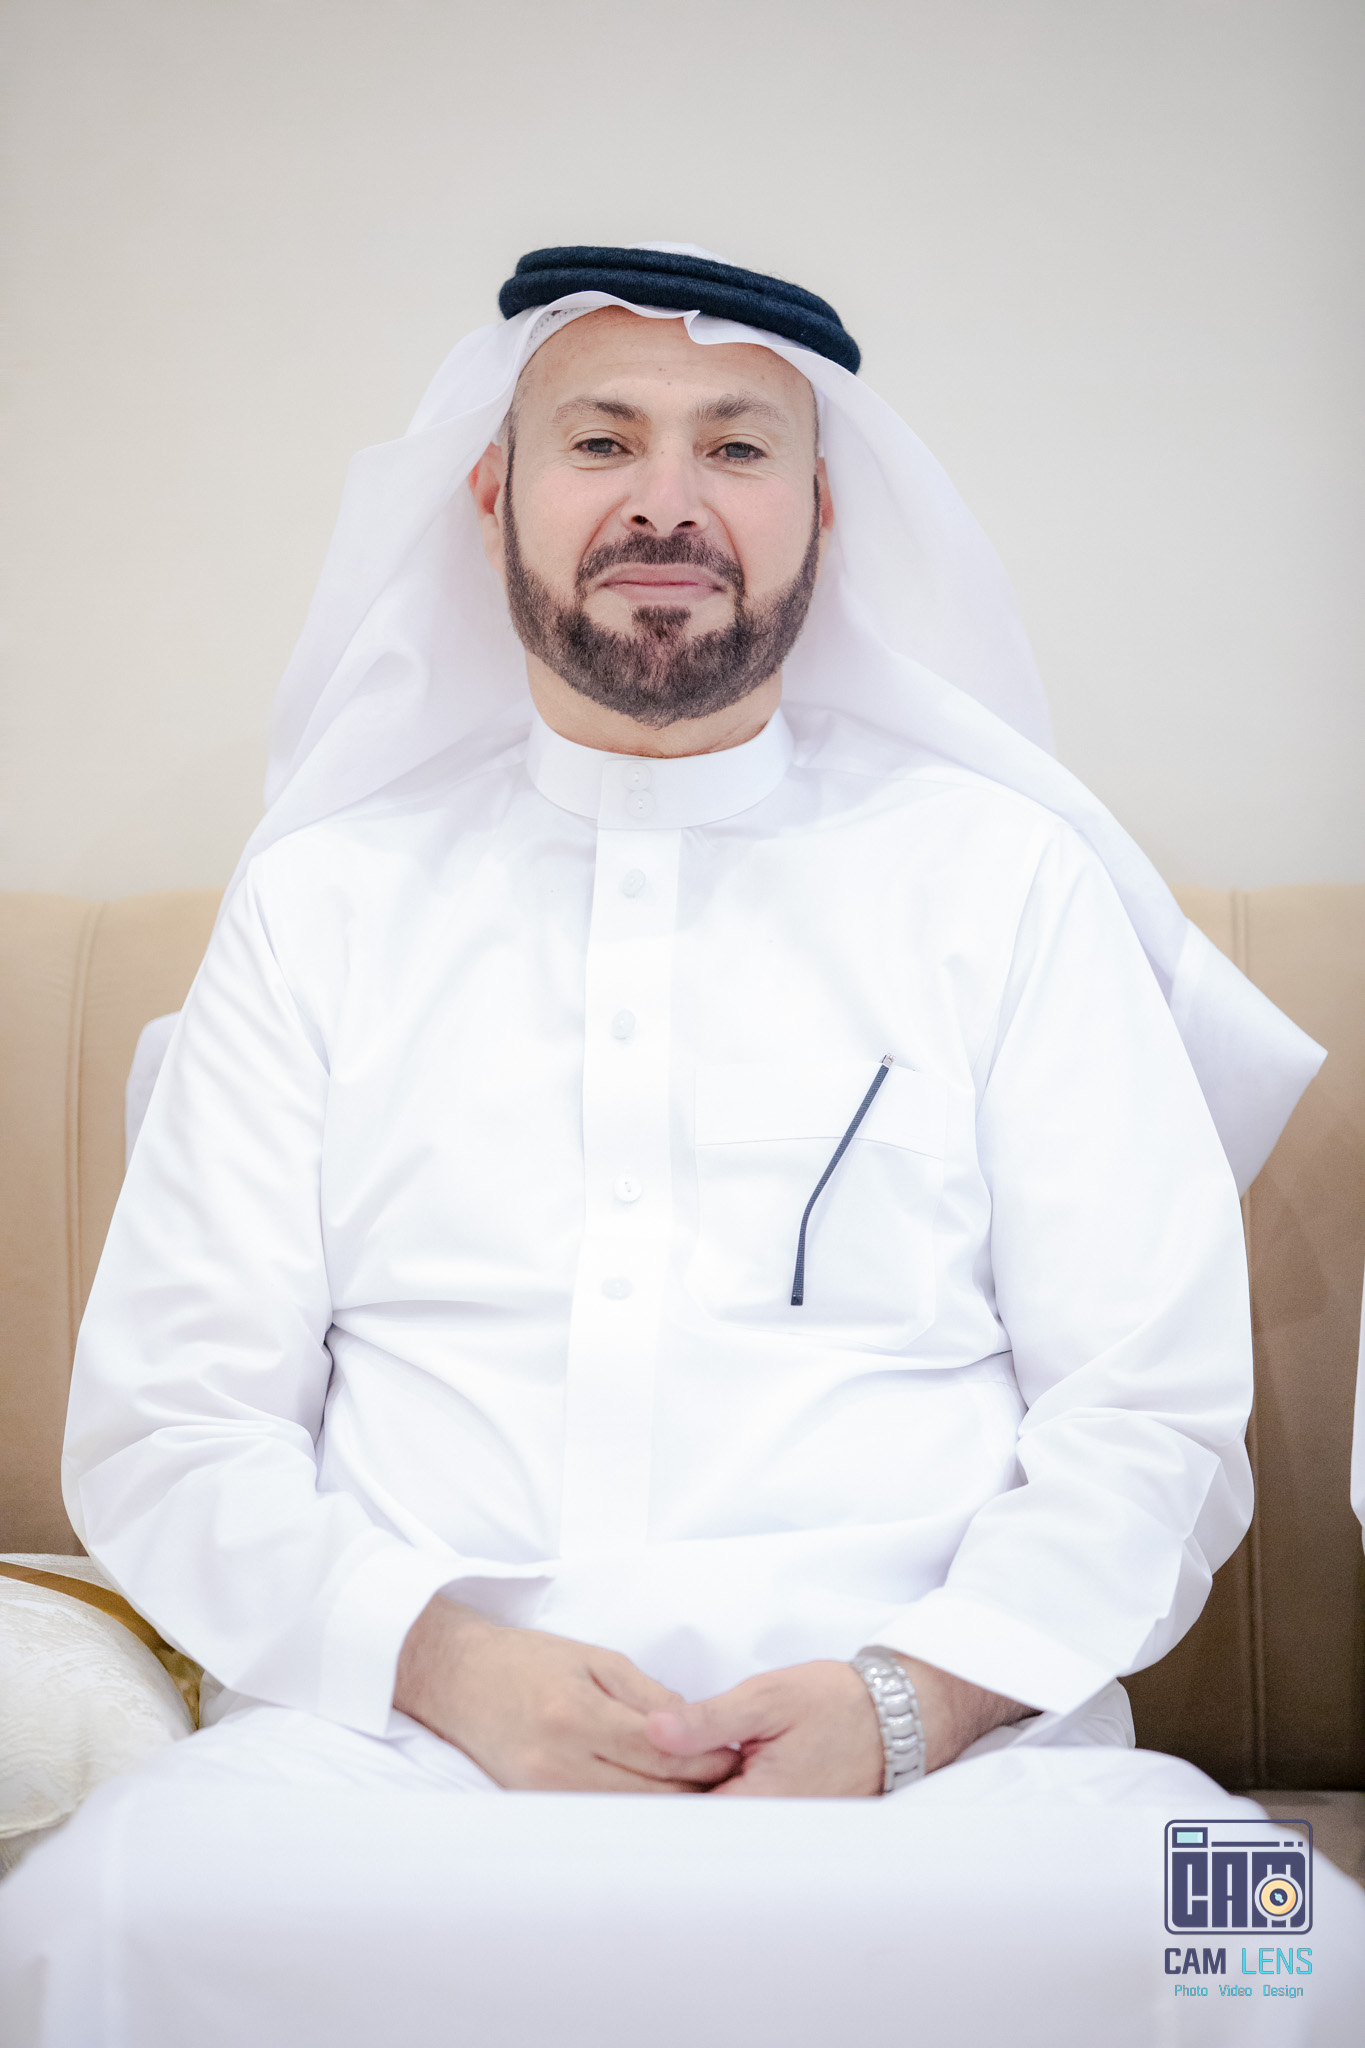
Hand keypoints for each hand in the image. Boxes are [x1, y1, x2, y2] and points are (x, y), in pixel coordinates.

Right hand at [394, 1597, 740, 1793]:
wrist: (460, 1680)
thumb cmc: (529, 1661)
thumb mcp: (595, 1660)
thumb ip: (648, 1696)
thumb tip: (696, 1726)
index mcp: (578, 1715)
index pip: (660, 1750)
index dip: (705, 1756)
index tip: (735, 1753)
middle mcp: (560, 1762)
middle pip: (649, 1791)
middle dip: (696, 1787)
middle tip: (734, 1779)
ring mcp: (545, 1792)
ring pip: (628, 1814)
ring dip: (670, 1807)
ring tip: (703, 1793)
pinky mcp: (536, 1807)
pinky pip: (598, 1817)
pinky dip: (633, 1813)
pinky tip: (657, 1803)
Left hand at [645, 1654, 1030, 1796]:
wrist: (899, 1712)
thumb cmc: (837, 1702)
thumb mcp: (767, 1698)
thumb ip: (707, 1720)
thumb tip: (653, 1730)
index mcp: (758, 1805)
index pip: (683, 1820)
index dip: (643, 1800)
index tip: (609, 1782)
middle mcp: (769, 1829)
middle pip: (696, 1826)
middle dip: (660, 1800)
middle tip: (617, 1775)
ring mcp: (781, 1829)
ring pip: (716, 1821)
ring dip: (687, 1797)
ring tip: (646, 1772)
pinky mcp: (788, 1818)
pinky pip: (739, 1815)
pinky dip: (715, 1795)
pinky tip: (695, 1772)